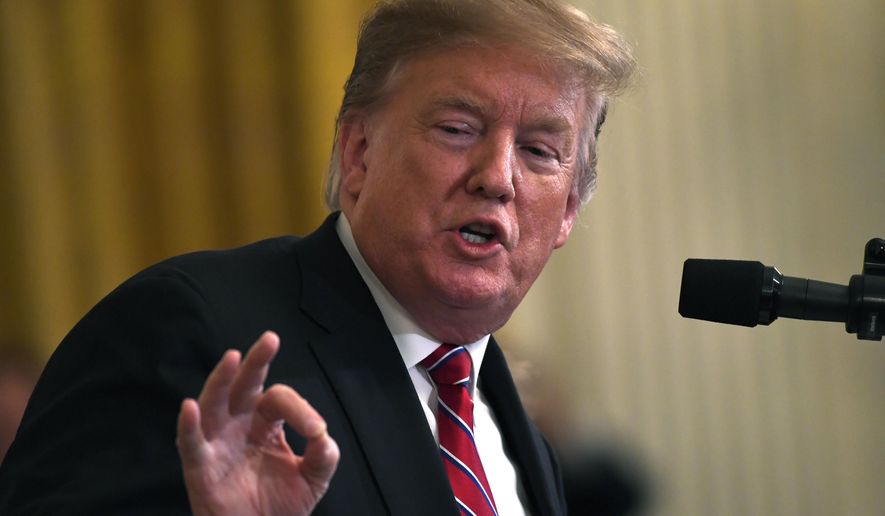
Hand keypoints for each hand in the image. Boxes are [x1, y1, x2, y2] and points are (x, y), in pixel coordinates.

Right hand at [176, 331, 338, 515]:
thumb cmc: (282, 505)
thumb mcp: (314, 476)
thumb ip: (324, 454)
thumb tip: (322, 434)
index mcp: (265, 424)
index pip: (278, 400)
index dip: (300, 409)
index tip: (316, 430)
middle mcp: (239, 427)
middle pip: (244, 388)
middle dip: (255, 363)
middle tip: (269, 340)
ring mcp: (218, 446)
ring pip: (214, 406)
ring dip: (220, 381)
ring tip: (232, 358)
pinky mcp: (201, 470)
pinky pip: (191, 445)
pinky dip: (189, 426)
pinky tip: (189, 407)